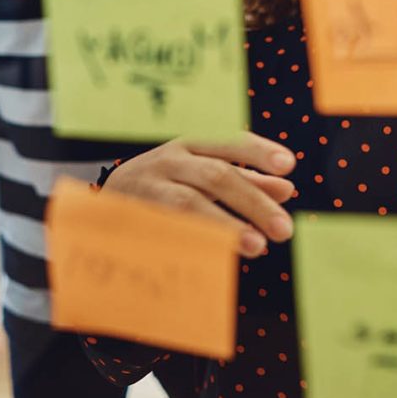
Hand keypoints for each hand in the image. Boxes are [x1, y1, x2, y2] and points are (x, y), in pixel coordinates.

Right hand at [104, 132, 296, 257]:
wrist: (107, 196)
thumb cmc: (169, 181)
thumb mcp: (203, 171)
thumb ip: (245, 179)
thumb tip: (286, 188)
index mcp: (191, 143)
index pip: (228, 140)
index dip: (258, 151)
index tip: (288, 165)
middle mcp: (170, 159)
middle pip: (217, 175)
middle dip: (253, 201)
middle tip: (283, 229)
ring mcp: (150, 187)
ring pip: (191, 202)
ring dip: (227, 224)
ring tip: (257, 246)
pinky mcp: (136, 215)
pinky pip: (168, 229)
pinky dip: (196, 242)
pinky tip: (220, 257)